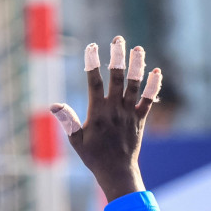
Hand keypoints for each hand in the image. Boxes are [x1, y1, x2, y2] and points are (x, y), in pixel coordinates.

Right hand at [50, 37, 162, 201]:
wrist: (117, 171)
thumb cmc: (93, 156)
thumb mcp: (76, 140)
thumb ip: (67, 121)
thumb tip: (53, 105)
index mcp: (97, 112)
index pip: (94, 82)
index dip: (92, 64)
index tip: (91, 47)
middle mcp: (115, 110)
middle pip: (116, 78)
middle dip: (117, 57)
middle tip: (118, 39)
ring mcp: (130, 113)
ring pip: (134, 85)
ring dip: (137, 66)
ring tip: (138, 49)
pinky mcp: (141, 119)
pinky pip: (149, 101)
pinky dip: (154, 87)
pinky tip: (157, 72)